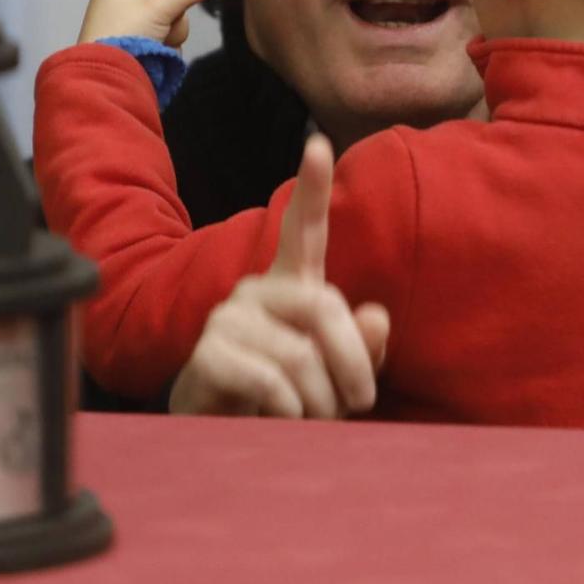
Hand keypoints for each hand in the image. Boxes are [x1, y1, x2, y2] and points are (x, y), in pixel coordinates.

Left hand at [76, 0, 225, 46]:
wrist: (108, 79)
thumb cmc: (126, 33)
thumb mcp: (160, 6)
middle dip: (172, 10)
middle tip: (156, 23)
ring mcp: (134, 18)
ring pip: (175, 14)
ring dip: (172, 30)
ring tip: (155, 41)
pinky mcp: (141, 40)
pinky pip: (169, 33)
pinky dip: (166, 44)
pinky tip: (155, 52)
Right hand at [167, 135, 391, 417]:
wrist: (226, 439)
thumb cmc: (290, 402)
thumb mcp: (338, 377)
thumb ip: (363, 348)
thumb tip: (376, 316)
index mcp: (292, 286)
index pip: (302, 230)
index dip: (311, 189)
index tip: (318, 144)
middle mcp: (257, 290)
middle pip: (324, 306)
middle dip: (351, 365)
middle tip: (355, 405)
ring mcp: (228, 317)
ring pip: (299, 355)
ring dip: (319, 402)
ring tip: (310, 420)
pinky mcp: (207, 352)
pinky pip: (269, 380)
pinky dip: (288, 410)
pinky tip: (279, 418)